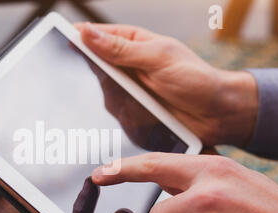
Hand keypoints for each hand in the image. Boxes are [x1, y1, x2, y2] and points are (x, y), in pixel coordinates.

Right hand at [75, 22, 258, 146]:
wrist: (218, 115)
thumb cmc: (196, 79)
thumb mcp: (158, 59)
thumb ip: (122, 49)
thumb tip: (87, 32)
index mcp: (134, 43)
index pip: (97, 35)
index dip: (78, 37)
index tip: (59, 39)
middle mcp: (128, 65)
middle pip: (95, 67)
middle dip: (99, 77)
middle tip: (118, 84)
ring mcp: (130, 89)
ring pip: (103, 93)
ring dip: (115, 99)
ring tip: (141, 101)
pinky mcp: (134, 110)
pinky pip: (114, 112)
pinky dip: (122, 114)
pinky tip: (139, 115)